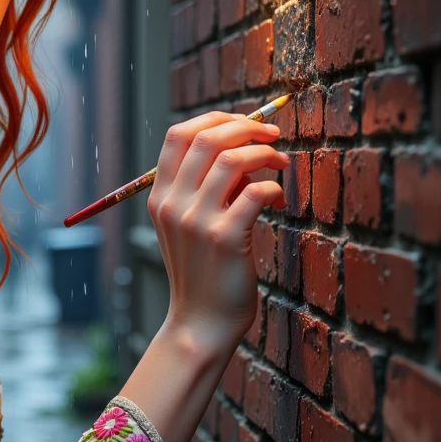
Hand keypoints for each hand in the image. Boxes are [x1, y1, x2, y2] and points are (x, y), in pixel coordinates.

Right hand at [147, 110, 288, 359]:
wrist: (200, 322)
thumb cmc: (203, 272)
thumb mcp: (189, 226)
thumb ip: (205, 189)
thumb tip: (241, 149)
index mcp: (159, 197)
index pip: (178, 136)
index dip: (215, 118)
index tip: (244, 122)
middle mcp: (173, 204)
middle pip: (206, 139)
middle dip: (246, 127)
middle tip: (272, 135)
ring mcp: (196, 221)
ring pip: (233, 159)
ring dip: (265, 154)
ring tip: (281, 164)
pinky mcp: (225, 238)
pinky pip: (256, 192)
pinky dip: (273, 187)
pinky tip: (277, 197)